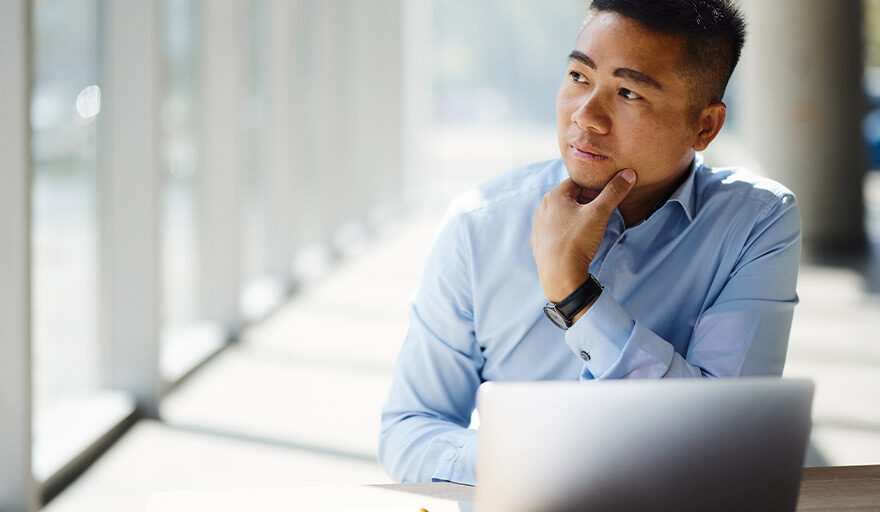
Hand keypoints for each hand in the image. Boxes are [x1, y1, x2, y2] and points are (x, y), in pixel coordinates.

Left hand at [530, 169, 636, 303]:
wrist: (560, 276)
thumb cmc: (577, 242)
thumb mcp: (599, 213)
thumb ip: (614, 192)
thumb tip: (627, 174)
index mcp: (553, 196)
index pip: (578, 182)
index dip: (595, 188)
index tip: (606, 197)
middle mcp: (542, 208)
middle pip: (570, 198)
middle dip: (587, 203)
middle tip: (602, 213)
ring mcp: (539, 226)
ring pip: (563, 215)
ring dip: (578, 217)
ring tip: (590, 228)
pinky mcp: (539, 243)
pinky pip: (556, 230)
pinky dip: (568, 232)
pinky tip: (577, 241)